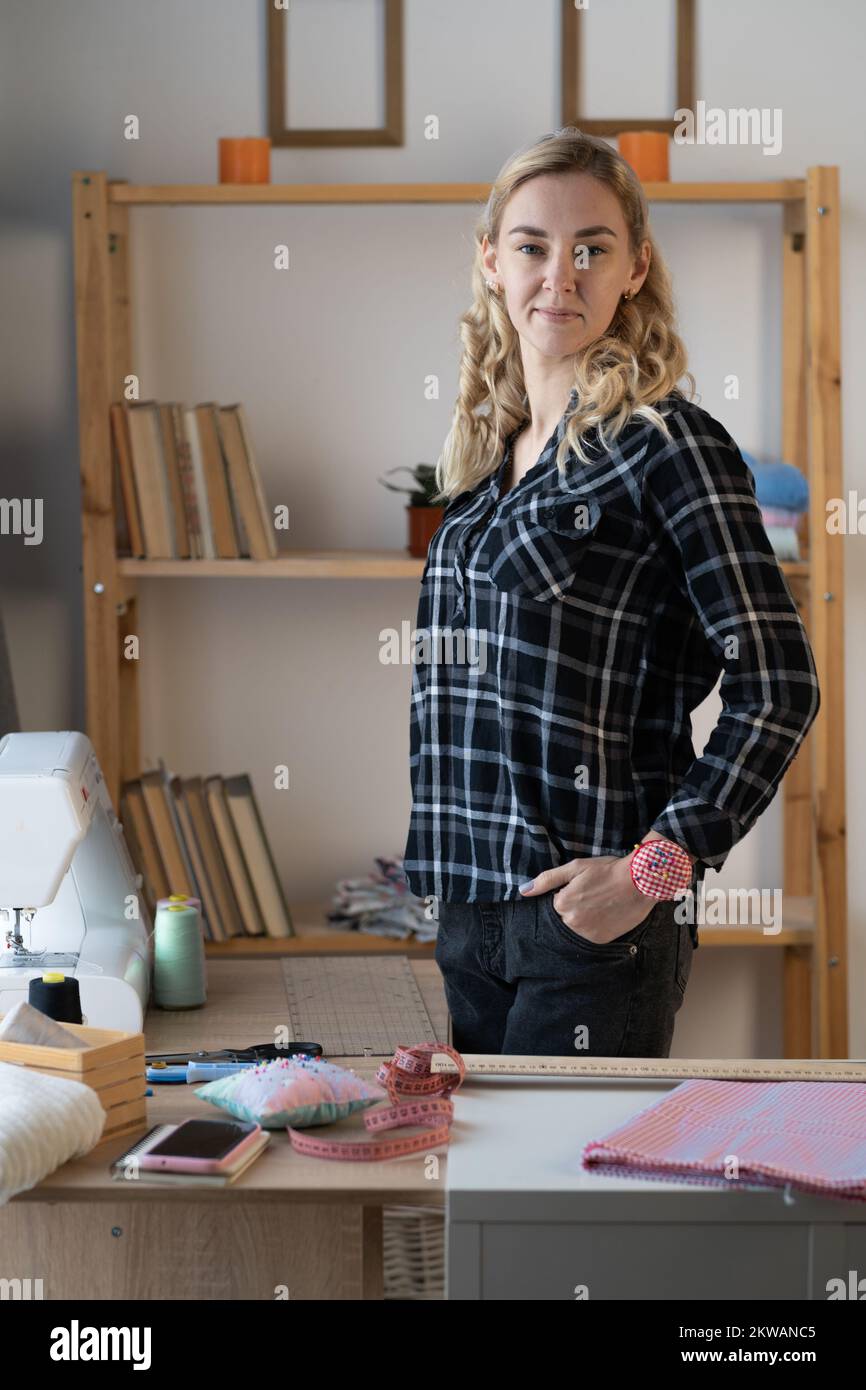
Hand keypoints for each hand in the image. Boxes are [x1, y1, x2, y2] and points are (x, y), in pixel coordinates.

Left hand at [518, 854, 654, 944]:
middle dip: (573, 908)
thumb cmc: (607, 871)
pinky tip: (604, 915)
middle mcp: (572, 923)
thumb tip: (523, 891)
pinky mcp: (601, 941)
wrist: (640, 881)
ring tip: (599, 905)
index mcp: (562, 904)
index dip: (566, 895)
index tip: (581, 888)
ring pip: (575, 929)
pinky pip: (588, 937)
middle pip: (563, 918)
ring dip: (582, 920)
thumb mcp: (575, 867)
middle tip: (592, 897)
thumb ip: (547, 879)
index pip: (554, 904)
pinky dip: (593, 928)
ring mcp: (587, 934)